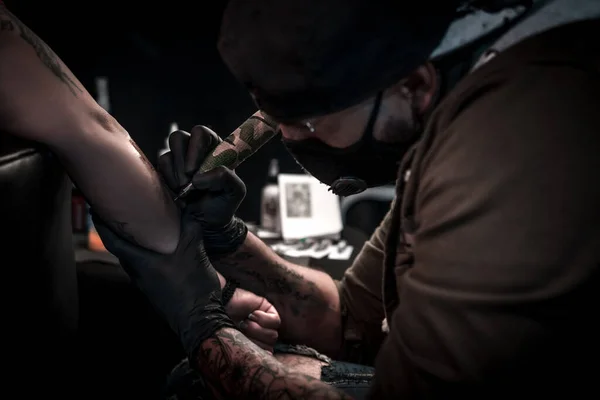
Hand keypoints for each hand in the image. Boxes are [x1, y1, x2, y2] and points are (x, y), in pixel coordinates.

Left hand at [92, 211, 234, 358]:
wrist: (199, 319)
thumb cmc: (192, 285)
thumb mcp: (195, 252)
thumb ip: (190, 229)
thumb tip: (188, 210)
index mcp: (142, 263)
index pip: (113, 242)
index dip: (102, 225)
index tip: (94, 210)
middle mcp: (139, 274)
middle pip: (121, 251)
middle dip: (118, 233)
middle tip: (120, 216)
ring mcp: (147, 285)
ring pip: (134, 261)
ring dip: (133, 246)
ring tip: (141, 231)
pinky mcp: (156, 292)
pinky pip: (145, 270)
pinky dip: (146, 257)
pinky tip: (161, 253)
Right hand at [158, 126, 245, 227]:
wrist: (205, 224)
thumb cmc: (223, 204)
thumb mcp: (235, 191)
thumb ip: (225, 177)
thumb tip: (198, 177)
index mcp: (214, 148)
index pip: (201, 133)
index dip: (195, 148)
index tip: (194, 170)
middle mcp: (195, 151)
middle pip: (178, 138)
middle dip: (182, 162)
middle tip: (188, 182)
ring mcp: (178, 161)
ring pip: (167, 153)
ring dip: (175, 174)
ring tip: (185, 190)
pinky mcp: (166, 172)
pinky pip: (160, 167)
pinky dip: (169, 181)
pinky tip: (179, 193)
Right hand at [226, 288, 280, 352]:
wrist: (218, 306)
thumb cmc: (223, 327)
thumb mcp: (235, 341)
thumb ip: (250, 349)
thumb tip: (269, 355)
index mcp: (253, 344)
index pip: (265, 354)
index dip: (257, 352)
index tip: (246, 347)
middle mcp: (260, 335)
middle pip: (269, 345)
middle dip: (254, 340)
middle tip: (241, 330)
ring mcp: (265, 323)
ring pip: (273, 335)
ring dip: (257, 329)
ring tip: (245, 322)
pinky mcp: (268, 310)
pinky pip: (275, 321)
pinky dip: (263, 319)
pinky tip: (252, 315)